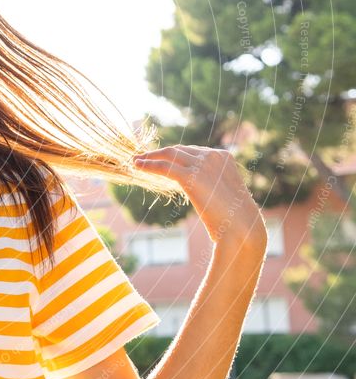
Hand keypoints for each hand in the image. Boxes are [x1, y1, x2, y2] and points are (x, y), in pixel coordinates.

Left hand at [132, 145, 266, 246]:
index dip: (172, 154)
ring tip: (135, 161)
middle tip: (142, 157)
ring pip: (169, 155)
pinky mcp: (191, 177)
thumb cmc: (234, 217)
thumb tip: (198, 187)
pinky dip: (148, 165)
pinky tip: (137, 166)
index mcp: (223, 156)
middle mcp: (213, 156)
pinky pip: (164, 167)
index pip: (191, 151)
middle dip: (158, 153)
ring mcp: (202, 164)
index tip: (158, 157)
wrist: (242, 228)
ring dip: (149, 157)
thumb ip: (210, 183)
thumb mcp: (222, 193)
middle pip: (178, 150)